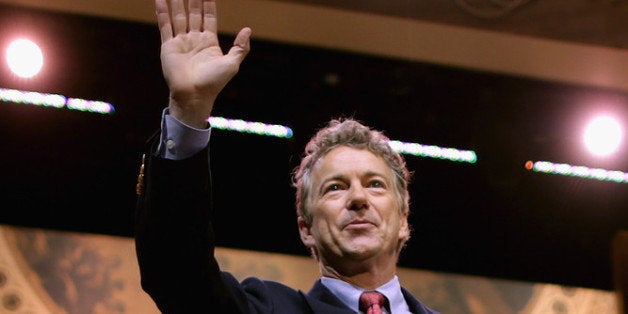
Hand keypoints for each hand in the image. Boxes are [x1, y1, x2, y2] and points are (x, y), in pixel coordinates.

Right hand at [156, 0, 250, 127]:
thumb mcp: (232, 64)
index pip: (208, 17)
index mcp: (209, 42)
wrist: (194, 95)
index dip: (208, 4)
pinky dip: (162, 13)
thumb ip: (241, 47)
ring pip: (178, 16)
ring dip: (177, 2)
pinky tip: (160, 0)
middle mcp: (194, 39)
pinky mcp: (168, 46)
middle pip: (193, 13)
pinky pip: (164, 26)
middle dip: (193, 0)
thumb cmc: (214, 82)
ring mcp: (181, 42)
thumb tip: (248, 29)